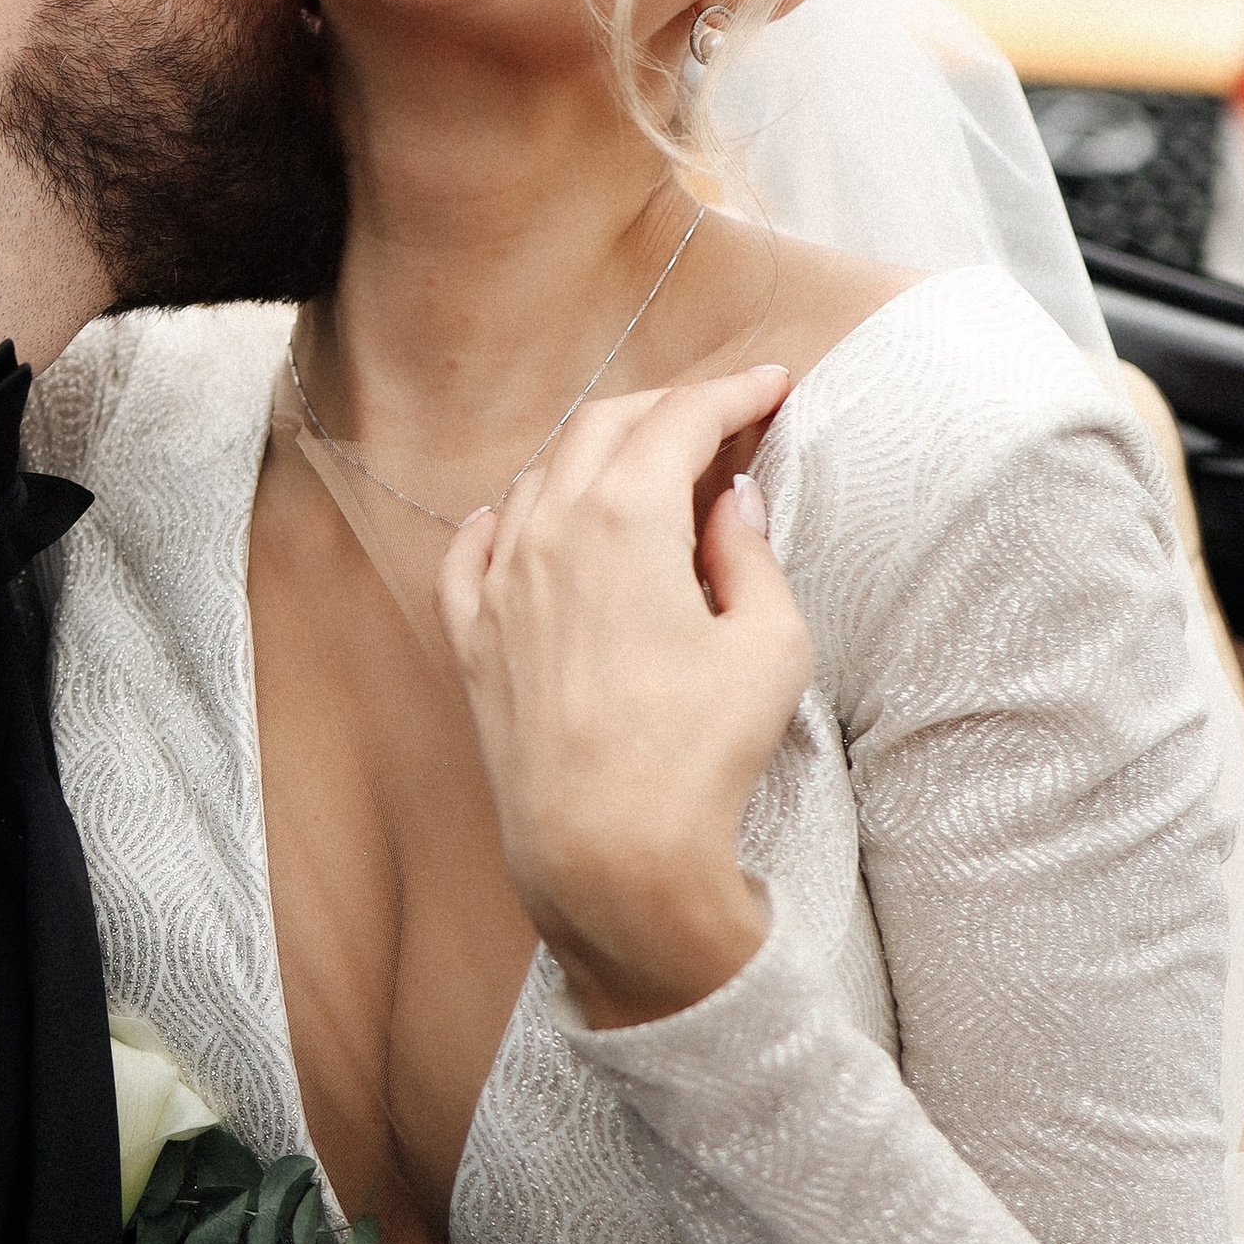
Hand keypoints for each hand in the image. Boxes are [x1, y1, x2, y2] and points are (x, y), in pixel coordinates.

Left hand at [435, 365, 808, 1029]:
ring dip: (596, 457)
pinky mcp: (472, 639)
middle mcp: (546, 531)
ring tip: (647, 469)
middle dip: (667, 409)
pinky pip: (474, 551)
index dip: (732, 393)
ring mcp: (498, 584)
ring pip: (539, 478)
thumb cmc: (699, 756)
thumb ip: (751, 555)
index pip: (680, 419)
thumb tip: (734, 502)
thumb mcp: (768, 645)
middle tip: (721, 417)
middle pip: (605, 427)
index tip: (771, 385)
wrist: (607, 857)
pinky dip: (506, 518)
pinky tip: (522, 518)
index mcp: (623, 517)